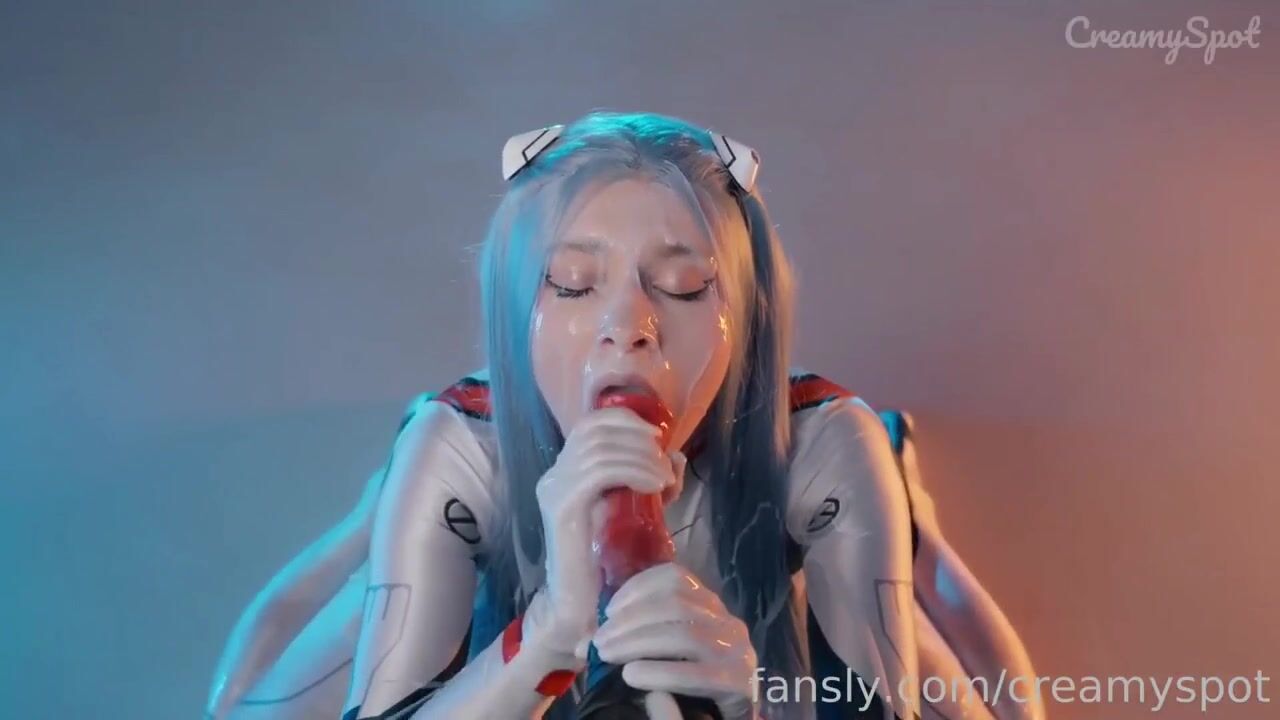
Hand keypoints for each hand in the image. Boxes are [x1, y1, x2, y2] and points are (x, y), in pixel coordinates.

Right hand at [527, 408, 680, 659]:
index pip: (592, 423)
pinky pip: (601, 471)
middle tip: (664, 465)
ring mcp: (554, 489)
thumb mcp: (636, 512)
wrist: (580, 609)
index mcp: (566, 471)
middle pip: (596, 429)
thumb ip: (651, 480)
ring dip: (641, 457)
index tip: (658, 441)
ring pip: (601, 447)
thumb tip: (673, 454)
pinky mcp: (563, 508)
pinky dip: (634, 471)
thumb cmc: (608, 564)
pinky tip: (655, 487)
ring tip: (664, 480)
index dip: (628, 421)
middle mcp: (554, 474)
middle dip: (638, 439)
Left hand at [594, 563, 758, 719]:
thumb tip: (585, 644)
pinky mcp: (737, 683)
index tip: (609, 611)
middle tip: (601, 642)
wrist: (729, 717)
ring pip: (682, 635)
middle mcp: (728, 622)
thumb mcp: (666, 652)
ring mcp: (736, 652)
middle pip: (674, 605)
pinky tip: (632, 675)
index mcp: (710, 606)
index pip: (674, 578)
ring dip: (637, 643)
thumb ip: (632, 640)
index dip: (637, 589)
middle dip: (629, 621)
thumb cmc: (693, 682)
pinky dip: (658, 672)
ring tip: (609, 657)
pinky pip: (694, 674)